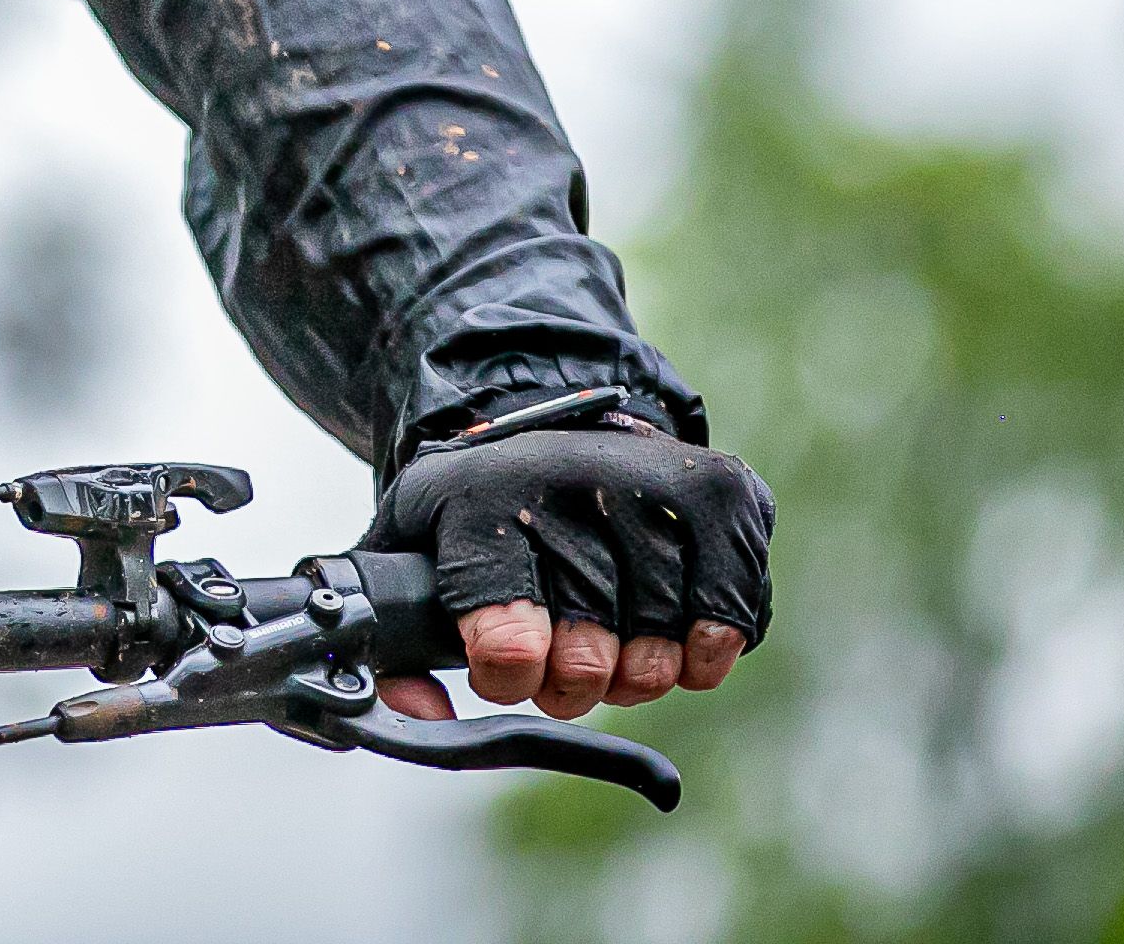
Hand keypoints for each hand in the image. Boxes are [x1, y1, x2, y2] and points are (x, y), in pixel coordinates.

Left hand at [359, 421, 771, 726]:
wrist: (551, 408)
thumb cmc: (477, 505)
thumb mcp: (406, 547)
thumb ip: (393, 641)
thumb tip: (417, 716)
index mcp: (479, 499)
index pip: (504, 631)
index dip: (509, 673)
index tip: (505, 669)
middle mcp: (572, 482)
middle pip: (588, 656)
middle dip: (569, 684)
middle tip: (557, 669)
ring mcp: (657, 484)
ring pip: (659, 651)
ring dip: (634, 672)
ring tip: (610, 642)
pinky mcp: (728, 497)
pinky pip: (730, 624)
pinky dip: (701, 650)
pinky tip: (671, 629)